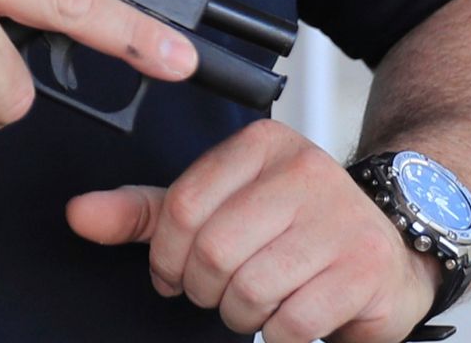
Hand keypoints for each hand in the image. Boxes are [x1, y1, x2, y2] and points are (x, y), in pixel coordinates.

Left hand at [66, 120, 440, 342]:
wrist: (390, 246)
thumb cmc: (293, 228)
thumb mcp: (217, 208)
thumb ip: (149, 212)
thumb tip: (80, 214)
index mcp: (262, 146)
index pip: (182, 205)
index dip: (165, 256)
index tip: (171, 273)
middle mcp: (305, 170)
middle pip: (212, 251)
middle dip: (204, 288)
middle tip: (218, 292)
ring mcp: (341, 218)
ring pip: (249, 289)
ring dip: (240, 314)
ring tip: (257, 302)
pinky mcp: (364, 268)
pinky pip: (289, 321)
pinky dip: (277, 333)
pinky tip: (290, 316)